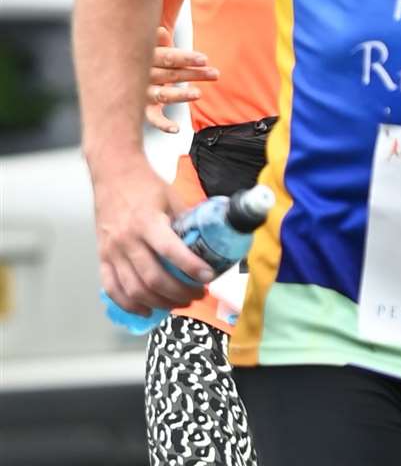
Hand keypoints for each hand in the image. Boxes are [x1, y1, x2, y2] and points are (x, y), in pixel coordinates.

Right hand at [91, 157, 212, 314]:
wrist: (113, 174)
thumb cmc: (146, 185)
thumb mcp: (173, 197)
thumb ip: (189, 219)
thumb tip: (215, 236)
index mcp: (147, 222)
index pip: (171, 251)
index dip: (191, 267)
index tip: (209, 277)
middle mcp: (127, 239)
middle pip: (153, 278)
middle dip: (179, 292)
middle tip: (198, 294)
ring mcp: (112, 251)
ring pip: (134, 289)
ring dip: (159, 302)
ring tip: (179, 303)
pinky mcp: (102, 257)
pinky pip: (112, 288)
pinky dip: (129, 304)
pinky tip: (146, 310)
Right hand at [145, 26, 217, 133]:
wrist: (114, 74)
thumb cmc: (141, 57)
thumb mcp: (149, 47)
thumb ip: (157, 41)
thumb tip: (160, 30)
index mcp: (146, 58)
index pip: (167, 57)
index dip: (186, 58)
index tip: (205, 59)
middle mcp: (142, 76)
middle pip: (170, 75)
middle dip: (194, 74)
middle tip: (215, 74)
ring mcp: (142, 94)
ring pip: (162, 95)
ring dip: (180, 95)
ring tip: (198, 94)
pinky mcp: (143, 109)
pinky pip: (152, 118)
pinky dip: (163, 125)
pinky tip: (176, 129)